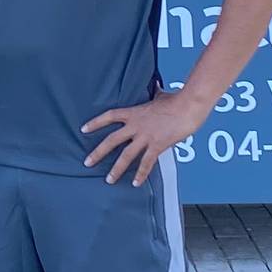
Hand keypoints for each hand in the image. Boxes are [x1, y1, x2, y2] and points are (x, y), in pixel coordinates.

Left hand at [80, 91, 213, 186]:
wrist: (188, 105)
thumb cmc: (177, 99)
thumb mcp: (162, 95)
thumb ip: (156, 94)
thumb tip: (157, 88)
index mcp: (135, 112)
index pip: (110, 116)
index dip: (96, 123)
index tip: (83, 129)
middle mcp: (136, 125)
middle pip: (112, 140)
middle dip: (98, 152)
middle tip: (87, 162)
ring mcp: (146, 136)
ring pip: (126, 155)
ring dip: (116, 169)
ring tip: (109, 180)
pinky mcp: (157, 145)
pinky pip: (146, 163)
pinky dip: (141, 174)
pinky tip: (135, 183)